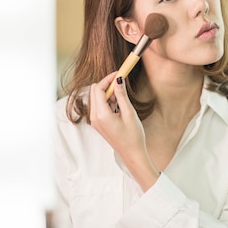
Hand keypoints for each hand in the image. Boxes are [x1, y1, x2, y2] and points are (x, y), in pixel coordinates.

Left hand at [89, 73, 159, 190]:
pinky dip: (107, 102)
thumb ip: (121, 95)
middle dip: (107, 85)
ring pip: (96, 98)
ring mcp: (95, 121)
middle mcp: (94, 118)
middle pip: (95, 92)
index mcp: (101, 115)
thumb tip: (118, 80)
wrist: (132, 154)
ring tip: (122, 100)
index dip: (108, 79)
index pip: (98, 89)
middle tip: (121, 84)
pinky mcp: (98, 123)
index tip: (119, 73)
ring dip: (108, 94)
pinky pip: (98, 106)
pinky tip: (118, 107)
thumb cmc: (133, 136)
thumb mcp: (129, 113)